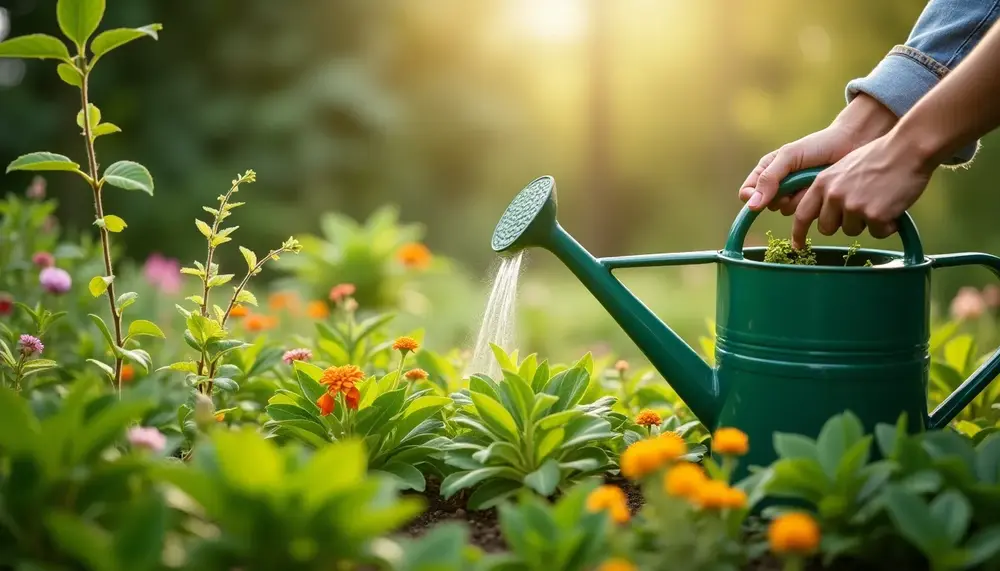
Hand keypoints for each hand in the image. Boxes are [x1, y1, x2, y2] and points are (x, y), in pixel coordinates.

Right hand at [739, 94, 896, 213]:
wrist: (853, 144)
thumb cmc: (819, 145)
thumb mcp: (789, 157)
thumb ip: (769, 178)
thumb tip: (751, 205)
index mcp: (768, 171)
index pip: (748, 192)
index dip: (752, 198)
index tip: (763, 198)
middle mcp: (780, 185)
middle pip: (768, 205)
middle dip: (782, 196)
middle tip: (796, 182)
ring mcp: (797, 195)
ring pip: (788, 211)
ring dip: (800, 199)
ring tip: (813, 181)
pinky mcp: (814, 204)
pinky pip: (807, 214)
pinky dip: (814, 203)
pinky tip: (824, 189)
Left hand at [789, 134, 933, 248]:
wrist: (908, 149)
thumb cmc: (880, 156)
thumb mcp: (843, 167)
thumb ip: (831, 188)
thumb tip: (826, 211)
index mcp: (823, 182)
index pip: (802, 214)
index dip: (798, 233)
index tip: (798, 245)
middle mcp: (834, 195)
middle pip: (827, 228)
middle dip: (841, 224)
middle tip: (861, 208)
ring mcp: (853, 206)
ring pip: (852, 231)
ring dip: (866, 222)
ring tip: (880, 200)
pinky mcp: (874, 215)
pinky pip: (877, 233)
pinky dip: (887, 225)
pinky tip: (893, 206)